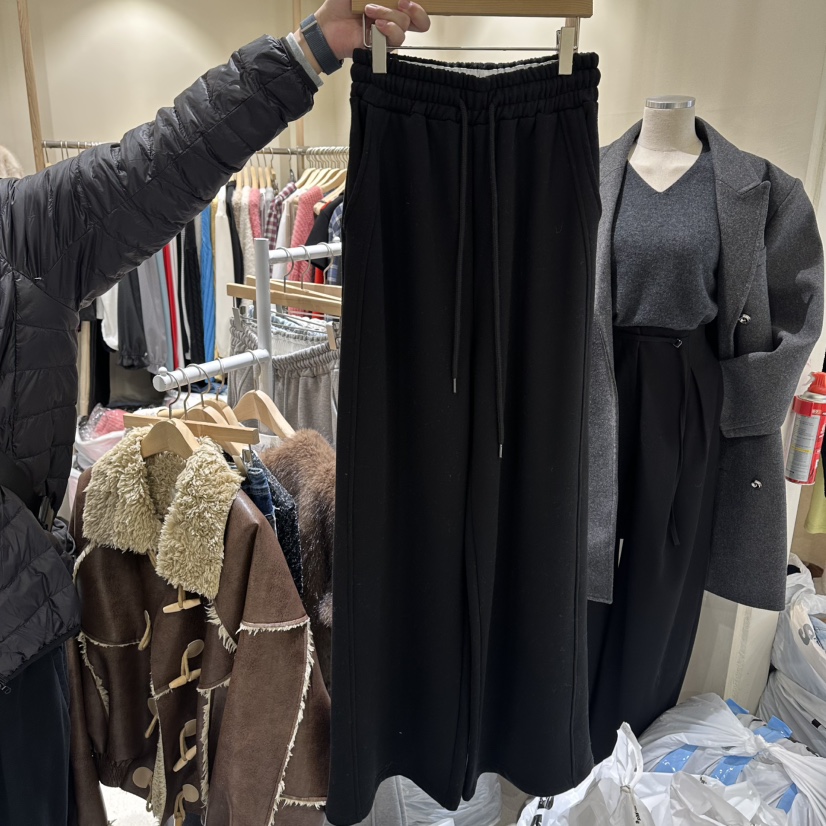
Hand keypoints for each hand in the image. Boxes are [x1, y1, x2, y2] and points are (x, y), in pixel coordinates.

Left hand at [295, 0, 430, 72]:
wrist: (327, 24)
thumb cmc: (341, 5)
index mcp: (392, 6)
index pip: (417, 8)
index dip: (419, 4)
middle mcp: (394, 21)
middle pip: (420, 20)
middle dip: (415, 8)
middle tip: (401, 1)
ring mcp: (389, 34)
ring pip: (404, 25)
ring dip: (389, 14)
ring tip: (369, 10)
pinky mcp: (382, 47)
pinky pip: (395, 40)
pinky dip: (388, 29)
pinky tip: (376, 25)